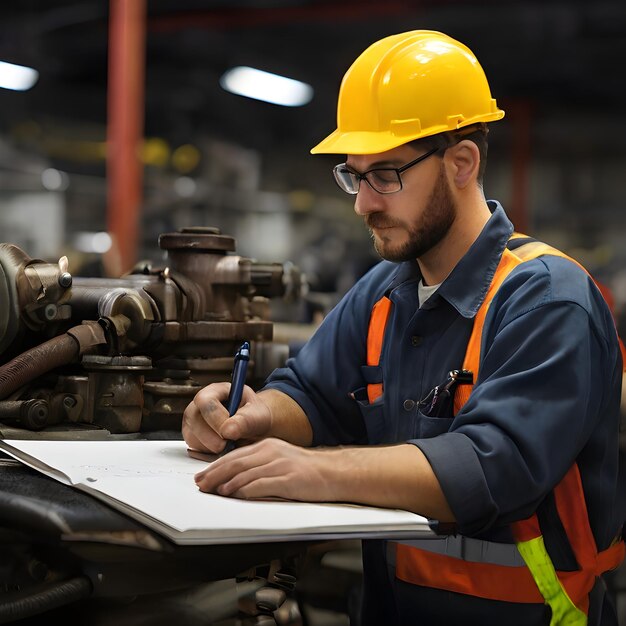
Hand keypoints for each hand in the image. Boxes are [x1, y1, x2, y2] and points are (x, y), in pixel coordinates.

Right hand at [182, 383, 272, 452]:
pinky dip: (207, 452)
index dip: (215, 418)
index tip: (229, 432)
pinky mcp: (192, 436)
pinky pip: (193, 447)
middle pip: (192, 418)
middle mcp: (201, 404)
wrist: (254, 429)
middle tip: (227, 444)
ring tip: (229, 444)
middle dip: (211, 436)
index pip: (205, 400)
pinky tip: (222, 448)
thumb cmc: (255, 417)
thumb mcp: (257, 415)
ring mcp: (194, 420)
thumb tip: (227, 431)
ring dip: (210, 446)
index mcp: (217, 391)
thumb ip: (245, 421)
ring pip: (191, 435)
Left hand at [193, 437, 332, 501]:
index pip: (235, 456)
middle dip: (215, 474)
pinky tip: (235, 494)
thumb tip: (234, 479)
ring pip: (246, 473)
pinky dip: (245, 490)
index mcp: (267, 446)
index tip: (202, 475)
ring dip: (226, 483)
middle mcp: (271, 452)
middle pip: (236, 463)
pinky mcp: (288, 479)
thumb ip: (259, 465)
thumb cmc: (306, 470)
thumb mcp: (280, 459)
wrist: (333, 472)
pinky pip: (262, 484)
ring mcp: (280, 465)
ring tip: (214, 491)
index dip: (215, 466)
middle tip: (201, 484)